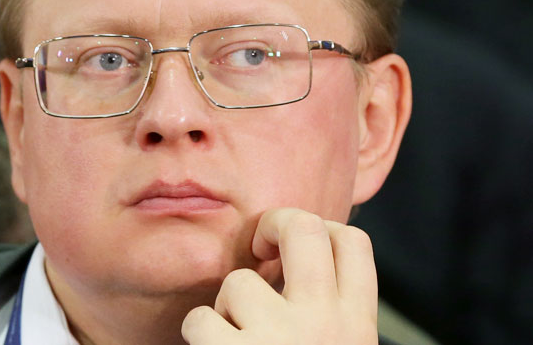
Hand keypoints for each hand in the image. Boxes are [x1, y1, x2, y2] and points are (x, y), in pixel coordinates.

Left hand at [181, 208, 377, 343]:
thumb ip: (330, 313)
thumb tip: (296, 264)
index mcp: (357, 327)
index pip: (354, 242)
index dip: (324, 229)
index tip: (301, 247)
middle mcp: (325, 326)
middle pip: (303, 227)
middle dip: (273, 223)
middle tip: (258, 246)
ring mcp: (281, 338)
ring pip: (238, 281)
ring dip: (227, 306)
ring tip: (235, 335)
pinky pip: (199, 319)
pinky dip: (199, 334)